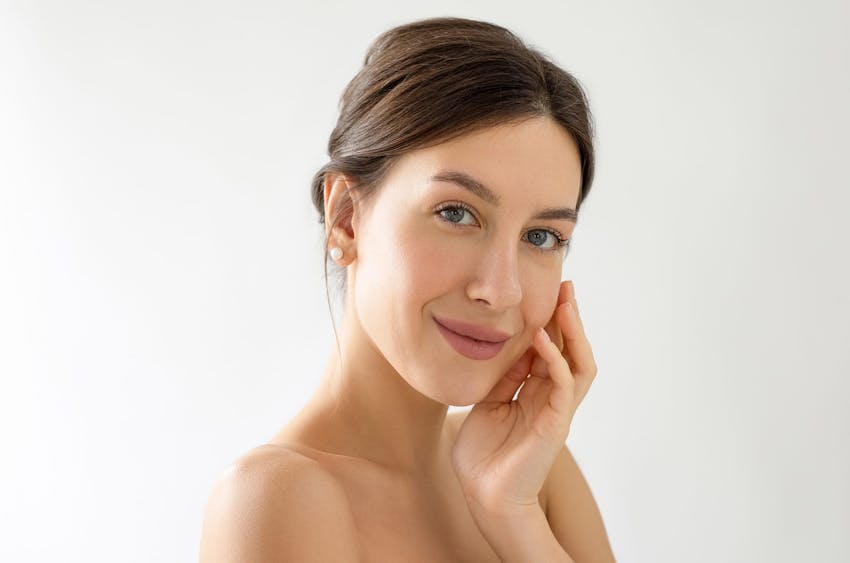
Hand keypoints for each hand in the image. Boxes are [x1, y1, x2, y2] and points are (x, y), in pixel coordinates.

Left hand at [451, 280, 597, 516]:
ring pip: (579, 363)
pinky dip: (556, 359)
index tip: (546, 291)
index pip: (551, 349)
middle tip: (566, 285)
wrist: (483, 494)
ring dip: (574, 332)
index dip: (550, 321)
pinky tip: (542, 339)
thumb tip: (509, 345)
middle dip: (569, 317)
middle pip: (571, 349)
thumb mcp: (487, 402)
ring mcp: (557, 410)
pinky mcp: (556, 423)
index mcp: (535, 392)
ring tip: (565, 303)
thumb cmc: (483, 454)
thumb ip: (503, 377)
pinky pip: (564, 385)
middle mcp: (551, 397)